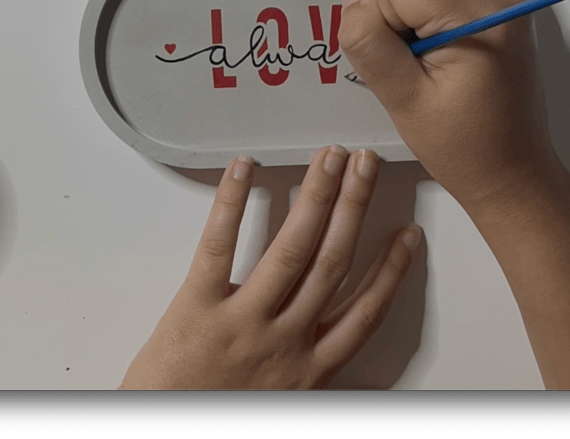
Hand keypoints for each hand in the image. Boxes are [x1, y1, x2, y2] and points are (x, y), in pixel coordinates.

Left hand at [120, 146, 421, 389]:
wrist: (164, 438)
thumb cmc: (211, 419)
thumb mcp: (278, 401)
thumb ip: (301, 367)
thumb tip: (322, 336)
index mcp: (308, 370)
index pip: (364, 311)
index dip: (390, 270)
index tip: (405, 235)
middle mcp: (284, 342)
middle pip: (333, 263)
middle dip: (355, 207)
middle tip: (368, 165)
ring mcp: (243, 323)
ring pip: (294, 250)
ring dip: (317, 197)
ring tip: (331, 158)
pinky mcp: (196, 308)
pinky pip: (219, 245)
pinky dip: (232, 202)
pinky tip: (245, 168)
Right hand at [338, 0, 560, 212]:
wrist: (512, 173)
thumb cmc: (463, 146)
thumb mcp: (402, 98)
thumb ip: (369, 40)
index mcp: (478, 13)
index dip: (379, 20)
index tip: (401, 65)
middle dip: (393, 17)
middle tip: (413, 70)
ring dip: (408, 20)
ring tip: (428, 68)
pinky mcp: (499, 6)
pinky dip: (426, 21)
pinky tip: (439, 60)